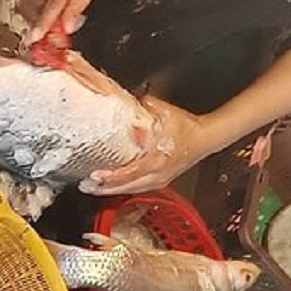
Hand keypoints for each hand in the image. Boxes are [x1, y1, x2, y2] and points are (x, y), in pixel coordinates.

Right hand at [23, 0, 106, 46]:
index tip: (35, 37)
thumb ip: (76, 8)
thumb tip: (66, 27)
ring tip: (48, 14)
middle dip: (41, 23)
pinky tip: (42, 2)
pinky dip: (32, 3)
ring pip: (28, 3)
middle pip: (36, 9)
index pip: (50, 7)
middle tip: (49, 33)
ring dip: (36, 14)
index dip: (42, 24)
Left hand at [81, 99, 213, 195]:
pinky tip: (109, 187)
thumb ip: (144, 106)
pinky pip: (136, 188)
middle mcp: (158, 174)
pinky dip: (121, 188)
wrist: (205, 138)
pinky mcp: (159, 182)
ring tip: (92, 188)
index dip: (112, 176)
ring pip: (130, 190)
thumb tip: (126, 99)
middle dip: (104, 189)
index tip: (95, 176)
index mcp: (158, 159)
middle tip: (85, 186)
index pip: (131, 172)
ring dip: (110, 191)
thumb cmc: (186, 127)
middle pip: (127, 187)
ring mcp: (159, 180)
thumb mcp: (164, 112)